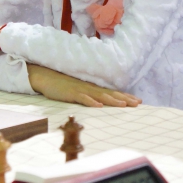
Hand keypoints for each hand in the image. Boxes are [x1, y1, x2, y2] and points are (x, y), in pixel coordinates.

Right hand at [27, 64, 141, 107]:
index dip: (125, 96)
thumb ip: (88, 94)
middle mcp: (89, 88)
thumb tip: (100, 101)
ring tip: (124, 105)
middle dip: (125, 99)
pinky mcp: (71, 93)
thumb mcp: (77, 89)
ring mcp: (80, 89)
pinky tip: (99, 106)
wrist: (44, 76)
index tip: (138, 101)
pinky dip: (91, 102)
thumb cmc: (60, 84)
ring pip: (99, 95)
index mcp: (91, 87)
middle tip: (138, 103)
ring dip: (112, 100)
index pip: (111, 92)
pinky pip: (82, 98)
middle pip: (110, 94)